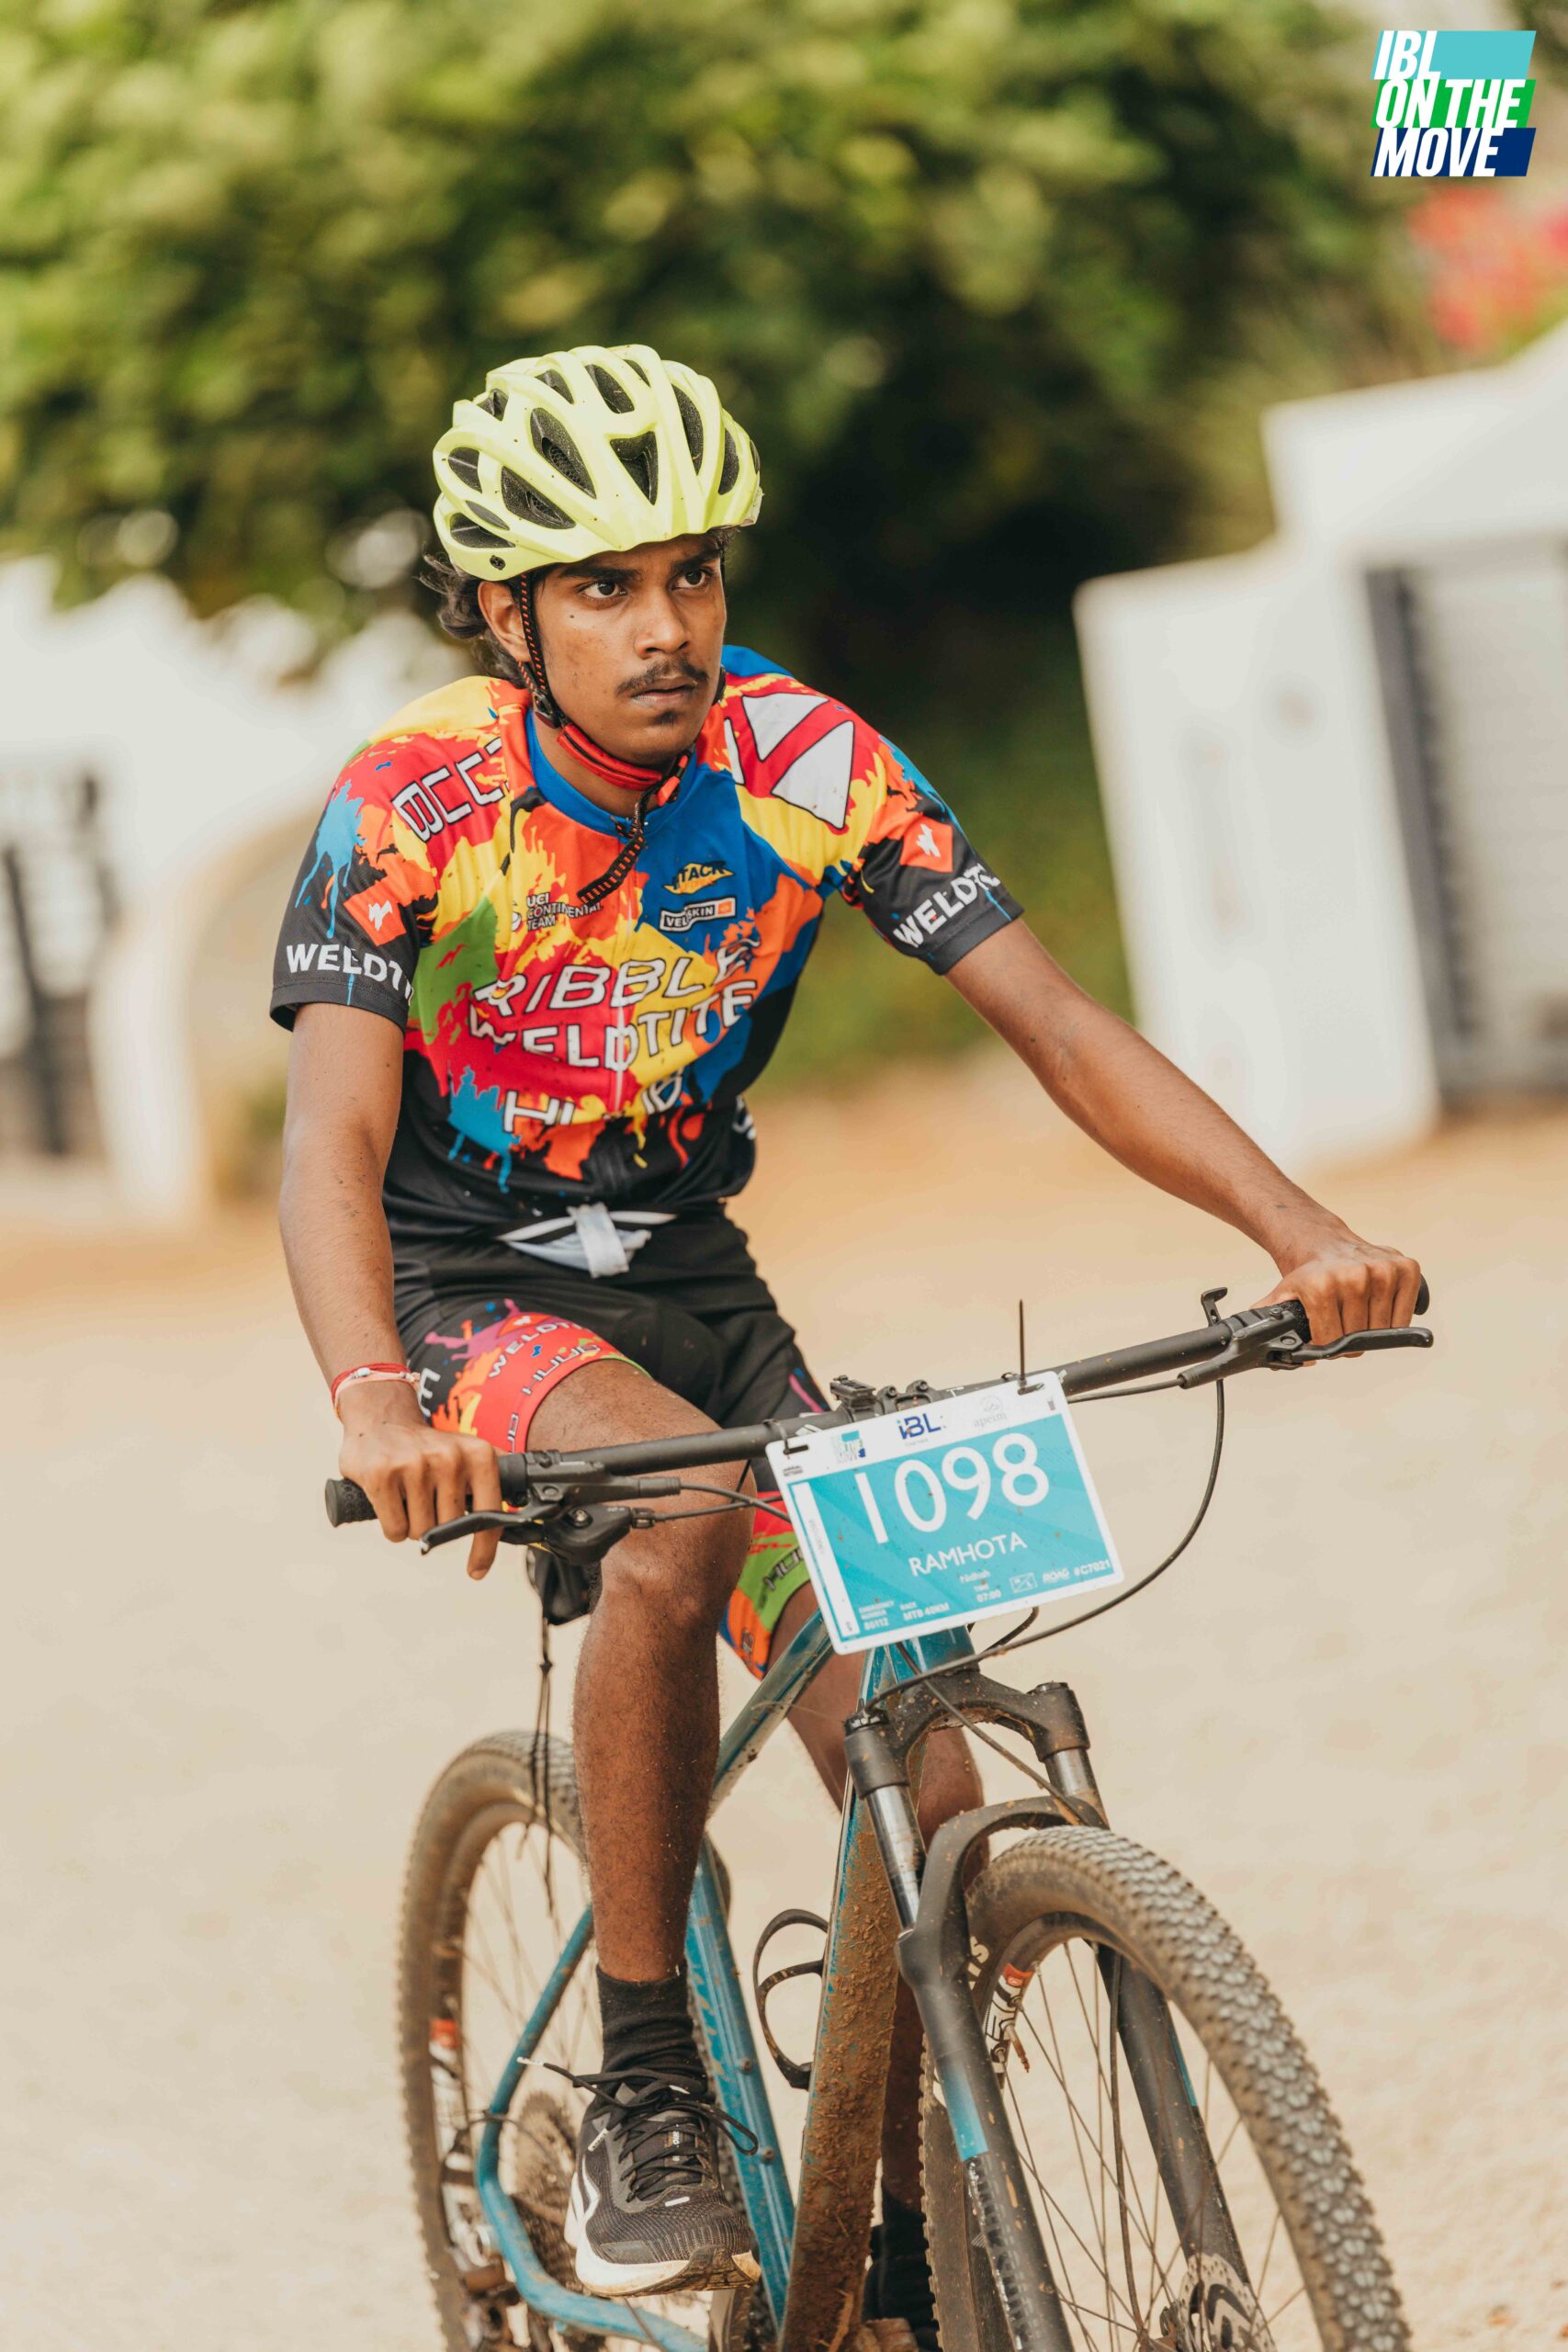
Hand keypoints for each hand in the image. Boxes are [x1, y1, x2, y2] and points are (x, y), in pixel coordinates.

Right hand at [337, 1380, 503, 1579]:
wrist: (382, 1420)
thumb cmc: (429, 1448)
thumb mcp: (468, 1452)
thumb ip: (493, 1480)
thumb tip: (520, 1513)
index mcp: (478, 1454)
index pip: (489, 1515)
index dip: (484, 1549)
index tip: (476, 1570)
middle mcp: (449, 1458)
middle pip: (448, 1530)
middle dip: (436, 1525)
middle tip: (426, 1500)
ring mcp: (414, 1465)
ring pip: (420, 1533)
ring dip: (412, 1525)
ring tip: (408, 1495)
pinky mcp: (382, 1475)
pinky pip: (395, 1530)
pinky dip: (392, 1525)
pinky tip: (390, 1500)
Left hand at [1256, 1226, 1423, 1348]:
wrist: (1323, 1242)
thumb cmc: (1309, 1273)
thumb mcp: (1284, 1294)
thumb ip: (1271, 1320)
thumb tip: (1259, 1346)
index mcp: (1322, 1285)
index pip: (1332, 1341)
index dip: (1326, 1344)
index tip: (1323, 1334)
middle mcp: (1354, 1276)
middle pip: (1359, 1337)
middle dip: (1349, 1338)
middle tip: (1341, 1322)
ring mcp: (1383, 1271)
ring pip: (1383, 1330)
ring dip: (1371, 1329)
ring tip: (1357, 1313)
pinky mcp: (1406, 1268)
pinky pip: (1406, 1314)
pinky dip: (1395, 1319)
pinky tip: (1378, 1306)